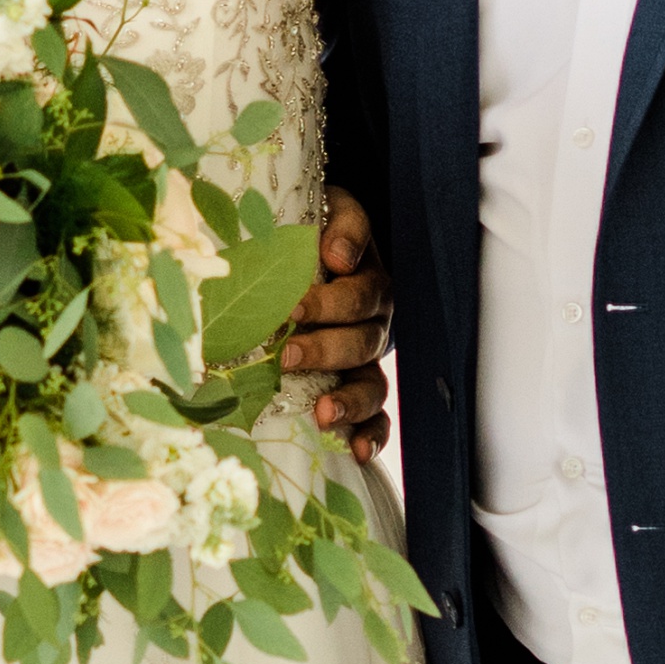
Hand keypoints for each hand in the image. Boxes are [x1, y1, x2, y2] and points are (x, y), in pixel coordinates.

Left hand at [282, 192, 392, 462]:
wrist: (314, 246)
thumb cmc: (310, 232)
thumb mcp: (327, 210)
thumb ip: (341, 224)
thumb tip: (337, 256)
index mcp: (366, 280)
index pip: (358, 294)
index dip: (331, 302)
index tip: (295, 307)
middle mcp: (373, 322)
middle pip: (362, 341)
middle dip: (325, 351)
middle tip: (289, 355)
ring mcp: (367, 358)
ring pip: (371, 383)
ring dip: (349, 401)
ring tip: (322, 414)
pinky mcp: (358, 386)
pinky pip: (375, 416)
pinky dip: (370, 435)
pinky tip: (356, 453)